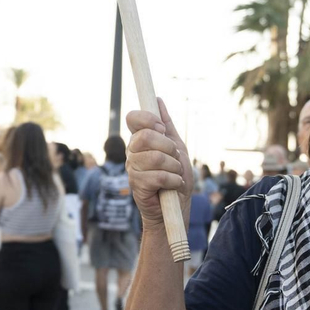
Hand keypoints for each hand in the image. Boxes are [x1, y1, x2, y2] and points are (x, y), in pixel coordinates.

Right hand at [125, 99, 194, 231]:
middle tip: (174, 159)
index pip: (133, 118)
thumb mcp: (176, 149)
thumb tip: (158, 100)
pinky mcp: (137, 185)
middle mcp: (132, 152)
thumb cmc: (175, 179)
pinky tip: (173, 185)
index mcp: (140, 140)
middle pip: (146, 137)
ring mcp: (132, 169)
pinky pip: (158, 176)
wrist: (175, 209)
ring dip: (174, 167)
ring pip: (156, 158)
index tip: (162, 128)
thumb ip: (167, 126)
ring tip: (175, 175)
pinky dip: (173, 180)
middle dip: (168, 148)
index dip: (149, 119)